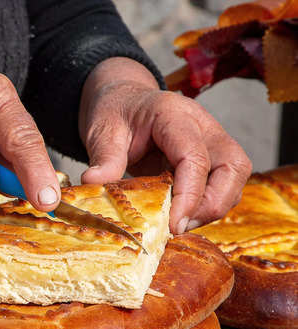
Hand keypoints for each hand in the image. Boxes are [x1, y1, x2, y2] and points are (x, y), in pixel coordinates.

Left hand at [78, 57, 251, 233]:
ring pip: (235, 177)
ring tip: (177, 225)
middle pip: (233, 166)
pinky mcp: (212, 157)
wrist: (124, 101)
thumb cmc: (116, 112)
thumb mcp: (103, 131)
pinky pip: (223, 185)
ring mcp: (212, 140)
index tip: (173, 224)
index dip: (189, 194)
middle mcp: (203, 125)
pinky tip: (180, 216)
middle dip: (212, 204)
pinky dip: (207, 205)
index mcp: (173, 115)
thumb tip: (92, 183)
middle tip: (178, 227)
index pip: (194, 156)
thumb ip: (104, 158)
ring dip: (212, 207)